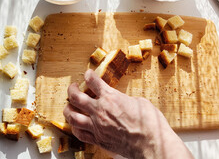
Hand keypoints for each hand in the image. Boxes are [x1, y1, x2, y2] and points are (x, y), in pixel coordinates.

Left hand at [63, 69, 192, 158]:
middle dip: (72, 90)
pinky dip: (75, 128)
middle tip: (73, 87)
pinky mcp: (98, 140)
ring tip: (69, 107)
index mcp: (110, 97)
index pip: (93, 81)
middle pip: (76, 97)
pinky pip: (80, 134)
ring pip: (73, 117)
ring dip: (68, 110)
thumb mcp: (138, 102)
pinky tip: (76, 126)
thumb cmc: (149, 123)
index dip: (88, 75)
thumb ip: (124, 99)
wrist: (150, 143)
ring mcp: (97, 126)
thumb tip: (121, 100)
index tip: (88, 74)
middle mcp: (100, 111)